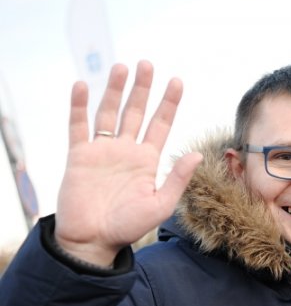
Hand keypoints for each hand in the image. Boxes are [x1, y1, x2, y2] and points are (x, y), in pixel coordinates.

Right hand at [55, 60, 201, 266]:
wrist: (94, 240)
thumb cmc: (128, 226)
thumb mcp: (161, 204)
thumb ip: (177, 178)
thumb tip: (198, 154)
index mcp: (147, 160)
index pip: (161, 124)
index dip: (169, 103)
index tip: (177, 81)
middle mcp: (126, 150)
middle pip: (136, 111)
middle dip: (142, 88)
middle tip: (147, 64)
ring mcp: (102, 150)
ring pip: (109, 112)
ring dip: (114, 90)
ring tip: (122, 67)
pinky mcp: (79, 155)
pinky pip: (78, 125)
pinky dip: (78, 105)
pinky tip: (81, 86)